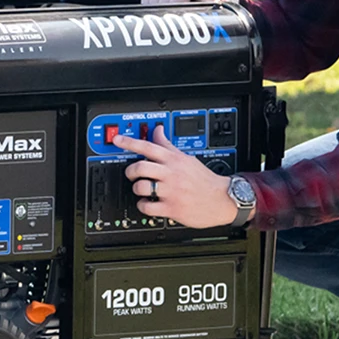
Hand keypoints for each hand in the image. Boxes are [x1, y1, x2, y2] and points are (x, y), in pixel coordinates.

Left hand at [114, 125, 241, 227]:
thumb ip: (168, 145)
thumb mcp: (186, 157)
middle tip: (131, 173)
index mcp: (174, 160)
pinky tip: (146, 204)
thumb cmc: (204, 179)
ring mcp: (171, 192)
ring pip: (142, 186)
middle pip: (141, 167)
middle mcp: (171, 174)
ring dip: (136, 188)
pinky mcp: (172, 208)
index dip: (129, 142)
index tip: (117, 140)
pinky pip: (148, 207)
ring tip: (140, 189)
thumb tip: (157, 130)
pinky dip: (142, 205)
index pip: (148, 146)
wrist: (222, 199)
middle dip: (130, 170)